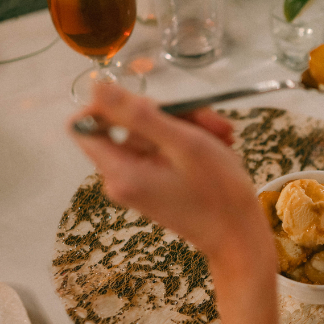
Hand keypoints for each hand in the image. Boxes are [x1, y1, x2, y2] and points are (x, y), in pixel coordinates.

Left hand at [68, 84, 274, 268]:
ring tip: (222, 134)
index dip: (109, 103)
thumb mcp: (183, 143)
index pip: (82, 125)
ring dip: (189, 125)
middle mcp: (122, 177)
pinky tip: (218, 144)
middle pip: (127, 125)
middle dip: (170, 114)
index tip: (150, 101)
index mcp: (119, 171)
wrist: (240, 237)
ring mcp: (139, 181)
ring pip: (152, 133)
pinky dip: (190, 141)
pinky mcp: (156, 183)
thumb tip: (97, 85)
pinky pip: (164, 149)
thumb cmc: (218, 194)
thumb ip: (138, 114)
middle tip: (209, 120)